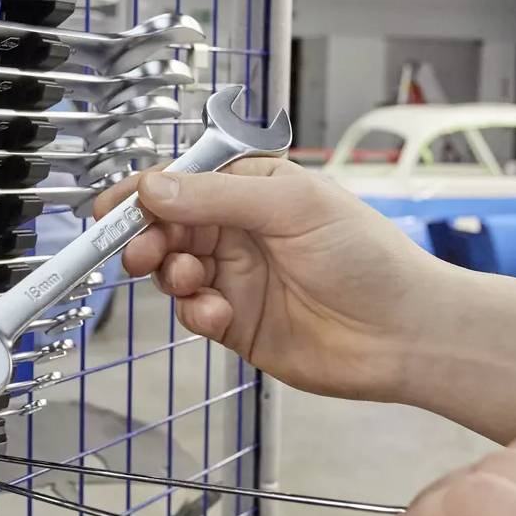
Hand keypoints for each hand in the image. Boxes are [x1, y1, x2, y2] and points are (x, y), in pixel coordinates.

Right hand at [92, 158, 447, 402]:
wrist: (404, 334)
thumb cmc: (369, 257)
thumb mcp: (292, 206)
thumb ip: (216, 198)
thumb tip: (153, 189)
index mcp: (252, 188)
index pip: (181, 182)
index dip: (142, 194)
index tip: (110, 211)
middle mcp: (239, 230)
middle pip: (166, 227)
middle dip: (146, 238)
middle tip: (140, 252)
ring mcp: (236, 276)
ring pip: (172, 270)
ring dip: (172, 275)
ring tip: (195, 282)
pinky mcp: (236, 322)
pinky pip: (193, 312)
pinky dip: (195, 312)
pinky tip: (218, 314)